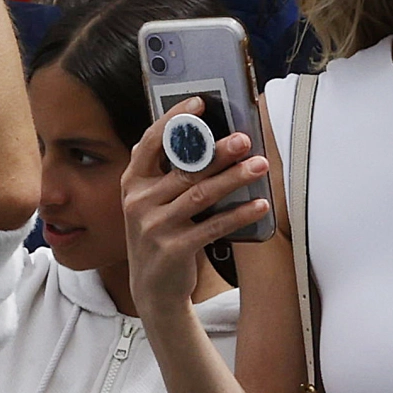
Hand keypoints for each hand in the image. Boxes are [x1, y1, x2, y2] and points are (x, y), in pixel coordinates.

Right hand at [121, 99, 274, 315]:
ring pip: (201, 195)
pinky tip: (260, 204)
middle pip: (184, 169)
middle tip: (245, 138)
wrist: (152, 288)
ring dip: (234, 178)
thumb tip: (196, 136)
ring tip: (260, 166)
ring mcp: (154, 226)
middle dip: (218, 151)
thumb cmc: (160, 235)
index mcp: (132, 182)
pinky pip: (212, 226)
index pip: (151, 142)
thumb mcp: (150, 202)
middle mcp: (139, 201)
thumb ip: (165, 173)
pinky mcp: (173, 249)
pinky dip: (239, 214)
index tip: (199, 104)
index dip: (174, 121)